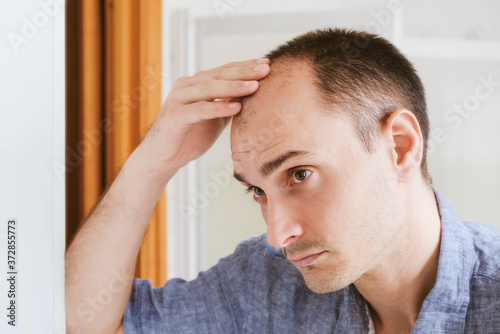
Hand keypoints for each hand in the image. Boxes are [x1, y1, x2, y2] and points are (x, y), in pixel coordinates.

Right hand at [141, 58, 269, 174]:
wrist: (164, 158)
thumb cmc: (190, 136)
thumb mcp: (216, 117)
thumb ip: (230, 104)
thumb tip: (256, 95)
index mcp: (197, 84)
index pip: (225, 70)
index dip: (246, 66)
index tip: (268, 64)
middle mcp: (187, 86)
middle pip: (219, 75)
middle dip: (244, 72)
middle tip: (266, 69)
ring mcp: (179, 99)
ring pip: (209, 88)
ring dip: (233, 86)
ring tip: (254, 86)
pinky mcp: (175, 116)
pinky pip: (199, 110)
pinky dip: (218, 108)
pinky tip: (236, 107)